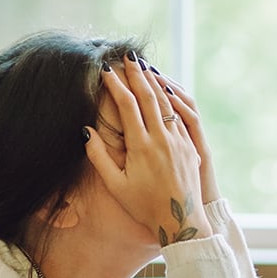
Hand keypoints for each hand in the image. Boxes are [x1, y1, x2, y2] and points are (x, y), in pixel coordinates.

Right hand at [84, 58, 211, 246]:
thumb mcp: (115, 186)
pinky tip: (164, 91)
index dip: (116, 85)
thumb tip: (86, 130)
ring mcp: (179, 140)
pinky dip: (170, 98)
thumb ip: (98, 157)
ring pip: (166, 103)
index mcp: (141, 146)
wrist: (181, 221)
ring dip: (155, 82)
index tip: (106, 70)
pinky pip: (179, 114)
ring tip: (145, 67)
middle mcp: (162, 139)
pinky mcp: (190, 145)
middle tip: (129, 56)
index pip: (127, 105)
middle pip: (149, 96)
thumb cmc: (143, 206)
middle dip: (137, 74)